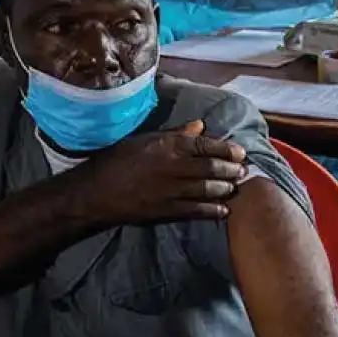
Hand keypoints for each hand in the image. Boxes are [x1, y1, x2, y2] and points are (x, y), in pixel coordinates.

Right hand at [75, 121, 247, 224]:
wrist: (94, 193)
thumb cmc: (115, 161)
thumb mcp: (143, 140)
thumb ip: (174, 134)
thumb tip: (200, 125)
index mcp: (166, 146)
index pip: (205, 144)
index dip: (226, 148)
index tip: (239, 151)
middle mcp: (171, 166)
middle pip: (211, 167)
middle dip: (231, 168)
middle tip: (243, 170)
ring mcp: (169, 190)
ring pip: (207, 188)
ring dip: (225, 188)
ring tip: (235, 186)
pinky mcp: (165, 211)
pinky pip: (196, 210)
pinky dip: (212, 210)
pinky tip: (223, 209)